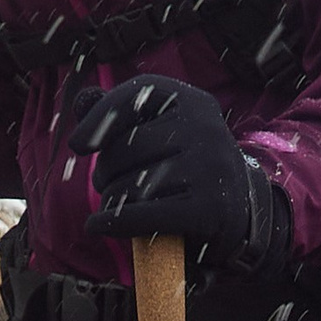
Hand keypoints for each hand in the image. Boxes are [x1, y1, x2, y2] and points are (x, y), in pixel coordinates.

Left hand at [67, 76, 288, 272]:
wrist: (242, 212)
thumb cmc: (188, 168)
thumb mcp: (165, 132)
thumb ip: (123, 114)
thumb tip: (82, 101)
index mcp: (193, 102)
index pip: (135, 95)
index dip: (100, 117)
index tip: (78, 145)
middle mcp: (205, 128)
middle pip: (126, 148)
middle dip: (105, 171)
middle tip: (107, 183)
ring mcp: (209, 168)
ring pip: (131, 185)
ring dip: (111, 200)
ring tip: (116, 204)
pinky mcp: (208, 208)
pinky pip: (144, 215)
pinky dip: (113, 223)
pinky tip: (97, 225)